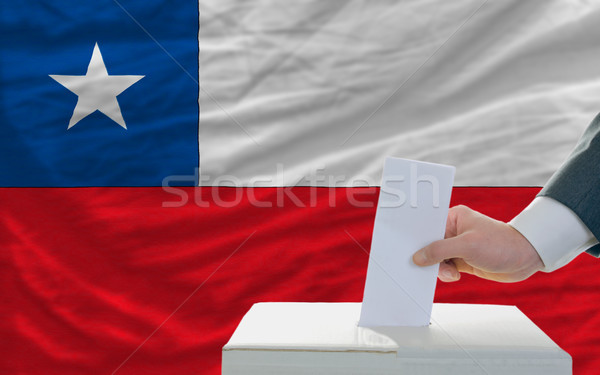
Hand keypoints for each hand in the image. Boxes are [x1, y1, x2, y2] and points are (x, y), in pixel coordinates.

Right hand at [412, 205, 543, 282]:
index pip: (427, 227)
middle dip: (428, 257)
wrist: (525, 258)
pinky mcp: (463, 260)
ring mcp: (458, 246)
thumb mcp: (467, 246)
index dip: (417, 239)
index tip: (409, 251)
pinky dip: (446, 274)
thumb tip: (419, 257)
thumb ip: (439, 251)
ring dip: (440, 268)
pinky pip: (445, 268)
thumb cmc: (502, 244)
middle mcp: (453, 231)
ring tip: (451, 272)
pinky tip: (455, 275)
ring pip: (436, 259)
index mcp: (452, 217)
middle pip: (429, 245)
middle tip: (429, 266)